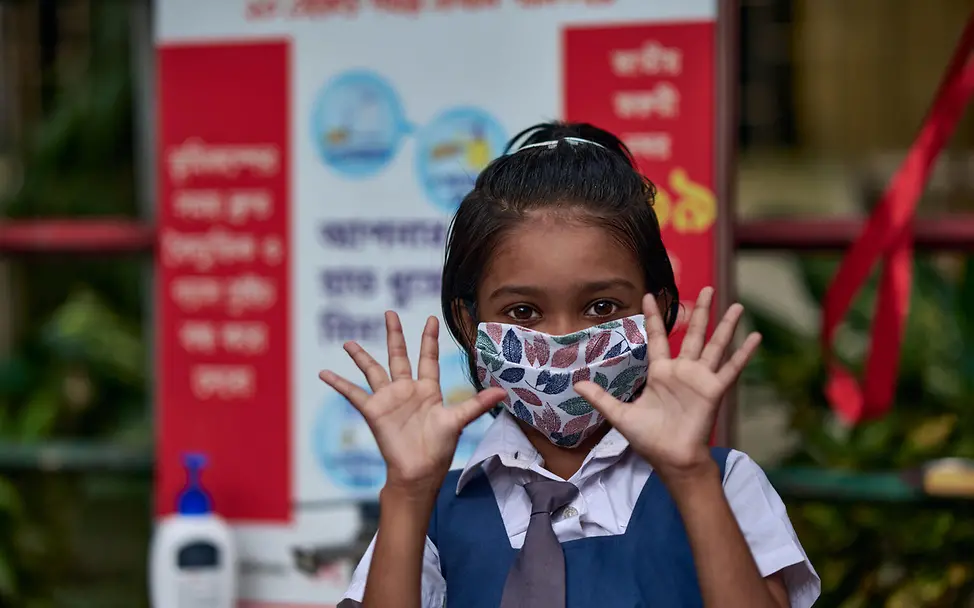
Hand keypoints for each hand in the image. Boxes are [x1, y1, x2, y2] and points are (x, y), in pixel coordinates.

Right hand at [319, 312, 505, 497]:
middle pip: (399, 356)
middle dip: (395, 335)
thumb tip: (502, 391)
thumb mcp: (458, 421)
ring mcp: (388, 400)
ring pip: (373, 371)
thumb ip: (476, 403)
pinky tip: (325, 373)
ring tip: (349, 343)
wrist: (418, 472)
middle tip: (390, 313)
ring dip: (361, 357)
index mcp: (428, 390)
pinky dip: (339, 383)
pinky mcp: (373, 411)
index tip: (431, 319)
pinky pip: (353, 394)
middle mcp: (407, 390)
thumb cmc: (439, 449)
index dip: (429, 339)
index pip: (428, 358)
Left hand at [575, 287, 759, 480]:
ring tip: (737, 305)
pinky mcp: (713, 390)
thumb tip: (576, 385)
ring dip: (726, 326)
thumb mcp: (620, 415)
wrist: (671, 459)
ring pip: (714, 345)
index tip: (650, 294)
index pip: (658, 338)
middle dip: (699, 311)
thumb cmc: (649, 439)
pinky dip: (744, 353)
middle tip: (705, 288)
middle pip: (692, 334)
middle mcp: (682, 371)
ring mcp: (700, 379)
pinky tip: (755, 337)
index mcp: (660, 373)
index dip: (655, 317)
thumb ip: (601, 397)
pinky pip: (731, 368)